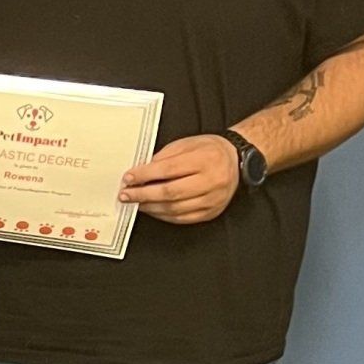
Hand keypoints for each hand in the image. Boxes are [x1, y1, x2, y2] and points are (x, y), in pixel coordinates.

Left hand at [119, 135, 241, 224]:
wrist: (237, 161)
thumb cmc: (210, 151)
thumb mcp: (187, 144)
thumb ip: (164, 157)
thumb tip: (142, 172)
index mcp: (205, 159)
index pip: (168, 170)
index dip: (145, 175)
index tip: (129, 178)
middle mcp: (211, 181)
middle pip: (169, 193)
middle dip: (143, 195)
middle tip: (126, 195)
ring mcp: (212, 199)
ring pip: (174, 209)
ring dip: (150, 207)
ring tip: (136, 203)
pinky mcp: (211, 212)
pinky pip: (182, 219)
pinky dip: (163, 215)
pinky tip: (153, 210)